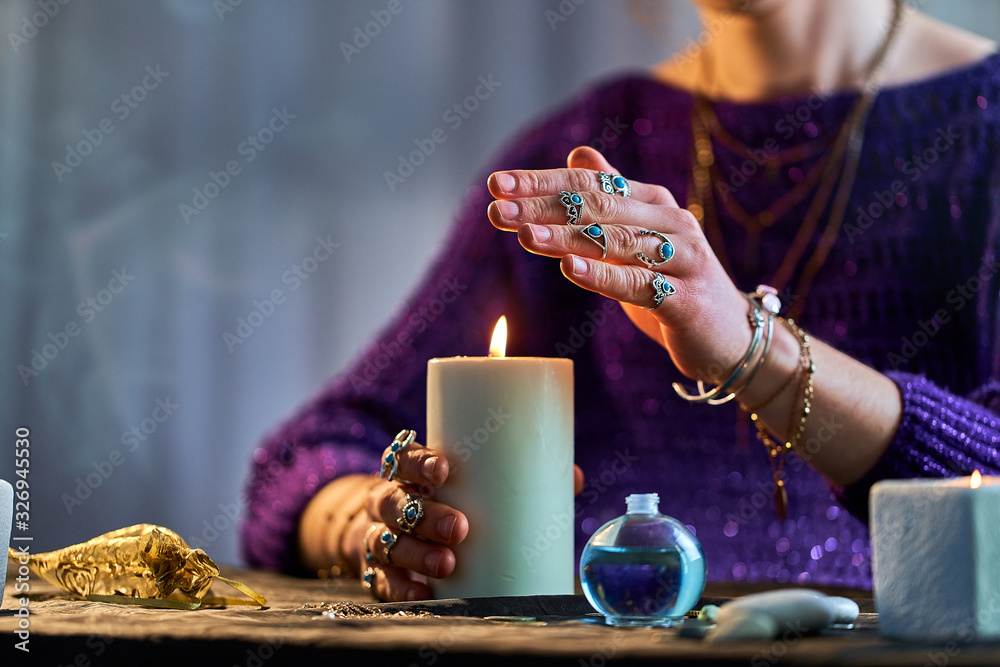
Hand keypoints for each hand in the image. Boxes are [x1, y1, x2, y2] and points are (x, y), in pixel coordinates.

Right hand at [341, 446, 584, 601]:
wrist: (386, 527)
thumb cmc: (448, 499)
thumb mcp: (471, 484)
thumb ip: (518, 479)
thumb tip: (573, 477)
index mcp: (408, 472)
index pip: (402, 457)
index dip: (419, 462)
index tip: (444, 470)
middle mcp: (388, 501)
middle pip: (396, 502)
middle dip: (428, 515)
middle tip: (461, 528)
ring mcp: (379, 536)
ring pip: (388, 542)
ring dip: (418, 553)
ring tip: (448, 564)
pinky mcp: (379, 572)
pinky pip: (383, 582)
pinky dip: (402, 589)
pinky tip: (423, 594)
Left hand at [487, 146, 752, 383]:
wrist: (731, 336)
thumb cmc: (675, 283)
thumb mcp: (639, 237)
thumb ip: (611, 197)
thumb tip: (578, 155)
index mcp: (652, 202)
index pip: (589, 184)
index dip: (541, 182)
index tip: (496, 183)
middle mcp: (670, 221)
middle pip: (598, 208)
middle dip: (543, 207)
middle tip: (496, 208)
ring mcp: (683, 259)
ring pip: (615, 243)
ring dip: (565, 237)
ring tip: (523, 233)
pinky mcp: (686, 299)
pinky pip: (639, 284)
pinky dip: (603, 276)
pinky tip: (569, 269)